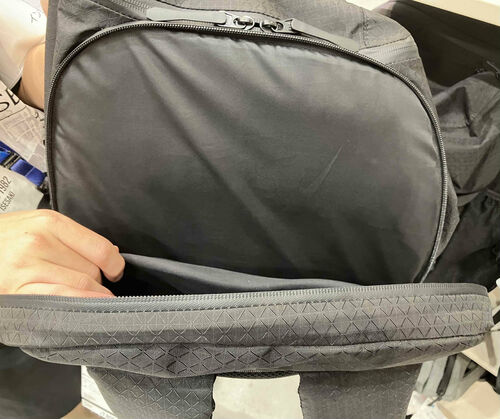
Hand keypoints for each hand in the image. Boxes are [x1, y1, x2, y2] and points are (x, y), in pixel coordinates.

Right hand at [0, 210, 123, 296]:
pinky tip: (85, 309)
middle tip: (88, 286)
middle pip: (92, 270)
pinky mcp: (18, 290)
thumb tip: (111, 254)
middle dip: (96, 282)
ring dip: (88, 296)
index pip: (101, 248)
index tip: (114, 272)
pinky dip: (79, 304)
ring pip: (81, 286)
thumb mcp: (37, 225)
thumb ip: (72, 237)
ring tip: (84, 297)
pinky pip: (61, 298)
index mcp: (50, 222)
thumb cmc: (4, 239)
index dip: (114, 265)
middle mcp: (40, 242)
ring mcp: (27, 267)